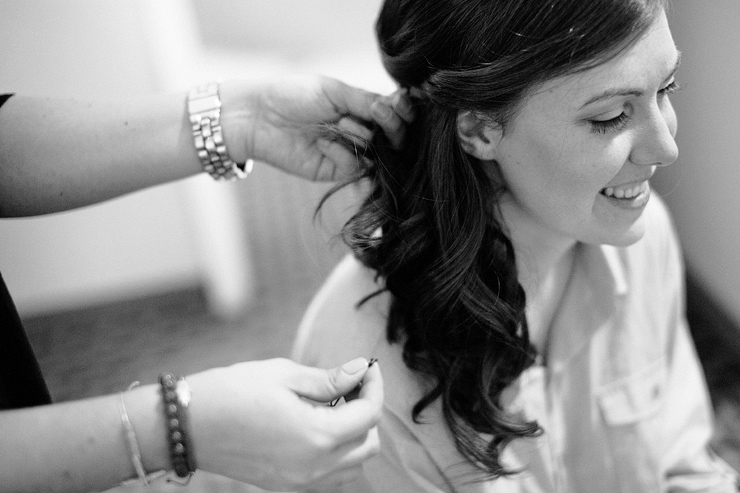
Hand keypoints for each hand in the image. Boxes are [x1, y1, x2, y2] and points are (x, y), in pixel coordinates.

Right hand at [187, 357, 382, 490]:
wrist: (187, 425)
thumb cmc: (232, 391)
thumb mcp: (284, 375)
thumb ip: (329, 378)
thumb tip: (361, 369)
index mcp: (317, 435)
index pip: (369, 414)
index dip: (374, 386)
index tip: (367, 366)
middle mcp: (314, 466)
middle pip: (369, 444)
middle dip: (367, 411)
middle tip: (349, 384)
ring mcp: (301, 481)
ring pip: (355, 466)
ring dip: (355, 436)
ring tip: (333, 406)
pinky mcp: (287, 487)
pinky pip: (332, 478)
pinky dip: (338, 455)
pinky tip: (318, 428)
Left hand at [219, 76, 413, 180]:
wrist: (260, 117)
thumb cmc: (294, 96)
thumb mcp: (335, 91)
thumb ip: (367, 101)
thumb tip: (400, 104)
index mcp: (360, 108)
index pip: (394, 115)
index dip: (401, 113)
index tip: (398, 104)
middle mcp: (358, 131)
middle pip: (393, 137)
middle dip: (388, 126)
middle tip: (377, 115)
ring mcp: (348, 152)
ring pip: (376, 153)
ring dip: (360, 136)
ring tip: (337, 123)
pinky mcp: (335, 171)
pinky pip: (354, 168)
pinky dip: (342, 153)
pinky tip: (321, 143)